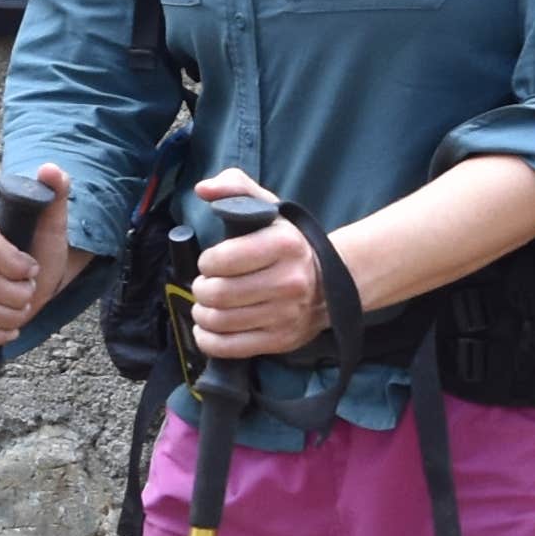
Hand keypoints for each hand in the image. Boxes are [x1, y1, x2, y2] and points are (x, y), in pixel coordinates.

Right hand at [0, 171, 67, 350]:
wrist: (28, 277)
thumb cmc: (36, 247)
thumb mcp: (51, 223)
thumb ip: (54, 194)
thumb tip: (51, 169)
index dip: (14, 262)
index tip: (32, 268)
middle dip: (15, 293)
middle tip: (30, 291)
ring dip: (8, 315)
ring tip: (22, 308)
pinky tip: (9, 329)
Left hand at [181, 170, 340, 366]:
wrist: (333, 282)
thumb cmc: (291, 245)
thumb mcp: (270, 209)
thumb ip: (235, 187)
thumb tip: (203, 188)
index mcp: (284, 244)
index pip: (223, 259)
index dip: (206, 262)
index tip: (210, 262)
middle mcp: (289, 281)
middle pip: (219, 293)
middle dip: (201, 289)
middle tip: (204, 285)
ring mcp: (286, 314)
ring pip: (221, 321)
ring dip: (202, 314)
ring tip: (206, 305)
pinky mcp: (281, 340)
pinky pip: (231, 347)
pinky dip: (209, 340)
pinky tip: (207, 330)